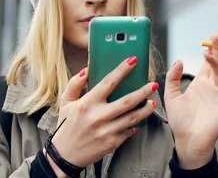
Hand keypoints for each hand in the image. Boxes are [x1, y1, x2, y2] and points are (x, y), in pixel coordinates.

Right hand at [48, 56, 157, 173]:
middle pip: (127, 101)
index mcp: (87, 104)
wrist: (64, 155)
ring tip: (152, 102)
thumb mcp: (65, 102)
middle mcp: (98, 117)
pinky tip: (139, 120)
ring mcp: (107, 131)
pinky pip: (128, 131)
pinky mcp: (112, 143)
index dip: (122, 70)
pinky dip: (135, 125)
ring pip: (132, 118)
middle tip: (153, 85)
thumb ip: (74, 84)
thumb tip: (86, 70)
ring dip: (145, 109)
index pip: (108, 82)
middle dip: (143, 91)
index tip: (132, 61)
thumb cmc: (66, 127)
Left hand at [164, 34, 217, 168]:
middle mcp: (211, 87)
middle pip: (216, 63)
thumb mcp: (171, 96)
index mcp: (199, 85)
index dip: (208, 52)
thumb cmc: (180, 122)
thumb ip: (173, 78)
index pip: (206, 65)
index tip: (207, 40)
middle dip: (217, 49)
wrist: (188, 140)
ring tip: (209, 51)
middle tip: (215, 34)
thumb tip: (179, 60)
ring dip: (217, 60)